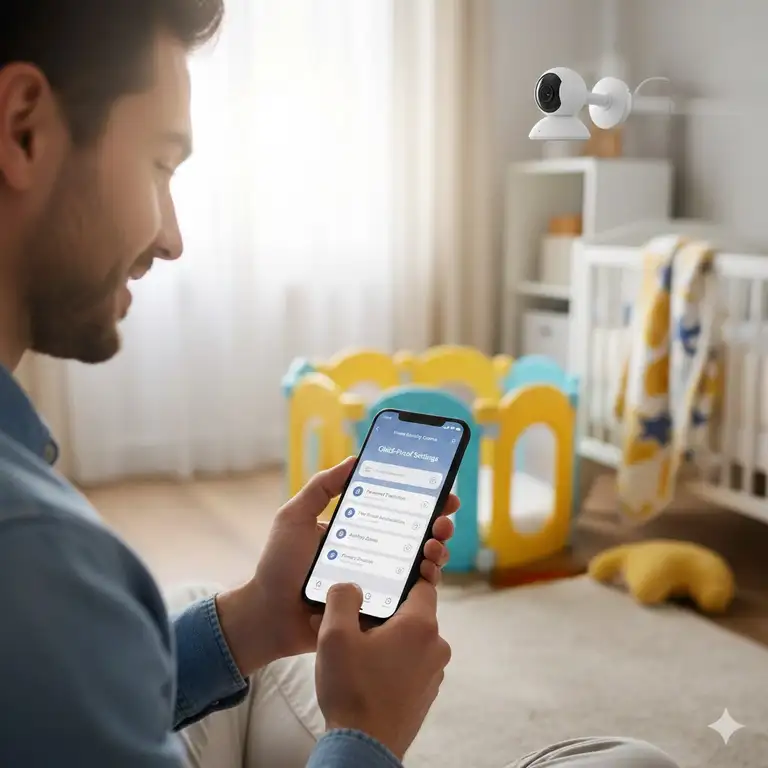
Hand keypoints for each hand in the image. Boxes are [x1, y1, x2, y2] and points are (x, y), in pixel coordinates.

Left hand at [216, 458, 458, 675]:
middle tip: (444, 520)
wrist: (268, 616)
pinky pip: (411, 598)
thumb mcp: (295, 517)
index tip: (443, 492)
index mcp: (358, 530)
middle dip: (439, 525)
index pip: (397, 511)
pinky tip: (430, 572)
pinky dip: (427, 583)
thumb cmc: (279, 565)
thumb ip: (321, 487)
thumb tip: (355, 459)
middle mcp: (373, 554)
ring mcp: (379, 583)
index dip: (424, 501)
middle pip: (417, 537)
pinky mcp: (379, 610)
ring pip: (421, 566)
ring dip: (437, 552)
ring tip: (435, 545)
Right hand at [315, 579, 450, 760]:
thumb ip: (342, 598)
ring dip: (383, 638)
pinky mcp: (425, 693)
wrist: (363, 749)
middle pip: (410, 613)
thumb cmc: (352, 690)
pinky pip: (408, 663)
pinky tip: (361, 670)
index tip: (382, 579)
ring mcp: (433, 672)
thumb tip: (351, 588)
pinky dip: (389, 660)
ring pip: (408, 640)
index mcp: (421, 626)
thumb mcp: (335, 634)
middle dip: (381, 612)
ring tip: (350, 647)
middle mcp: (435, 646)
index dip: (402, 577)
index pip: (421, 585)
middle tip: (351, 619)